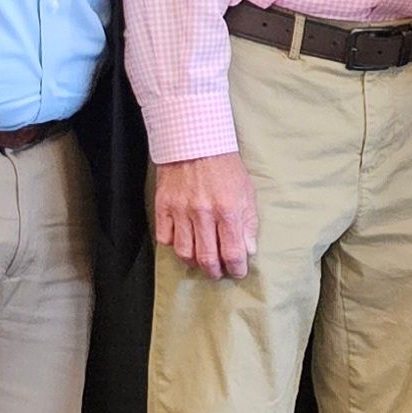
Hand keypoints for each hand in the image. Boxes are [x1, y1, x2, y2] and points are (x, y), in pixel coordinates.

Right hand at [154, 152, 259, 279]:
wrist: (195, 141)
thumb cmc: (224, 166)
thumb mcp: (246, 191)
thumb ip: (248, 222)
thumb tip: (248, 249)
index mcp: (228, 210)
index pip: (232, 252)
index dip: (236, 268)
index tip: (238, 271)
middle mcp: (203, 213)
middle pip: (207, 258)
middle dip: (215, 271)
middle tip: (218, 272)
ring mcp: (180, 210)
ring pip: (184, 252)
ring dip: (194, 262)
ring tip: (200, 261)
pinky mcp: (163, 206)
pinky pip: (165, 237)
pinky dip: (173, 245)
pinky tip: (182, 242)